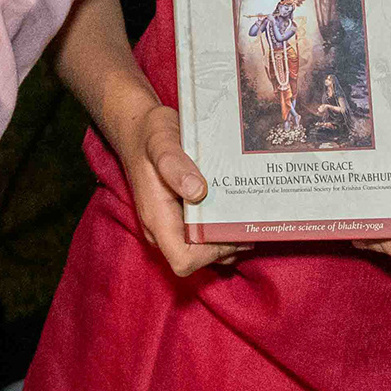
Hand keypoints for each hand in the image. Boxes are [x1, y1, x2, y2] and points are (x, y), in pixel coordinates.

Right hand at [104, 94, 239, 278]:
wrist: (139, 129)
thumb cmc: (149, 135)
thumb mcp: (161, 142)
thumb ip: (174, 165)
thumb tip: (198, 191)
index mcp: (157, 218)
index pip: (183, 260)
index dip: (210, 254)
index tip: (230, 229)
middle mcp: (163, 228)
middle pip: (199, 259)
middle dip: (227, 245)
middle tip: (251, 219)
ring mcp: (172, 225)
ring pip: (205, 250)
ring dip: (229, 239)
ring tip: (249, 215)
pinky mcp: (181, 217)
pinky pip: (204, 234)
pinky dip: (224, 228)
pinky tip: (239, 209)